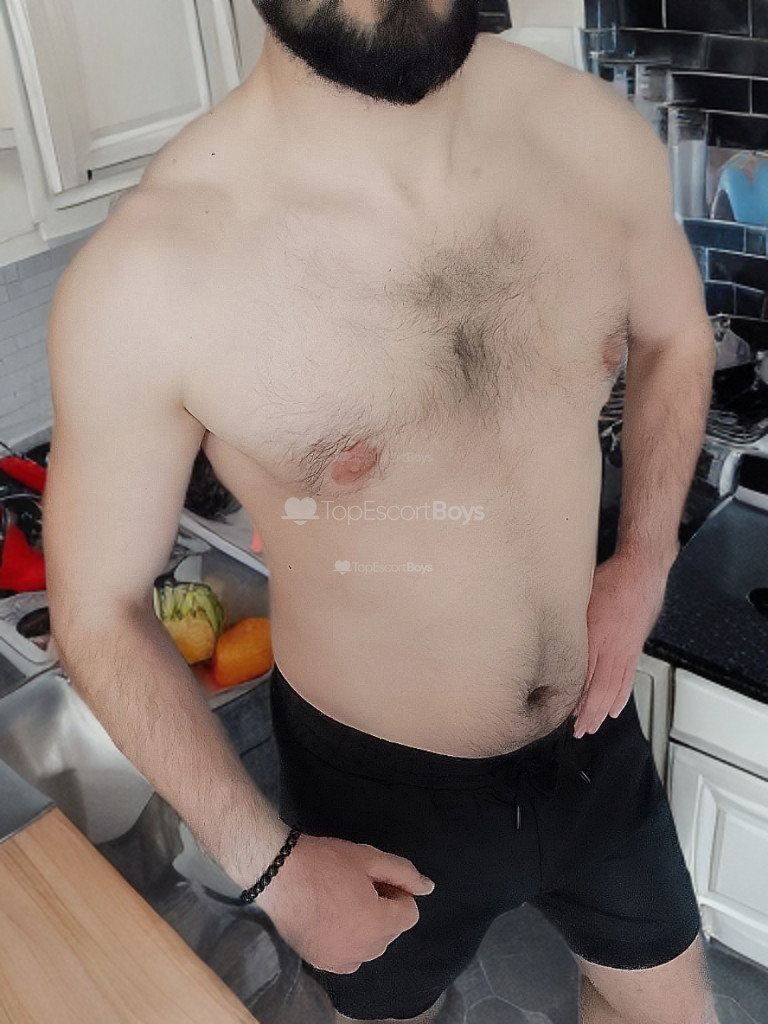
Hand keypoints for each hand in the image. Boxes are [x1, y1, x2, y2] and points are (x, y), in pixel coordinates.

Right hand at [255, 833, 434, 973]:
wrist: (279, 873)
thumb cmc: (325, 862)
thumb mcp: (369, 857)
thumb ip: (404, 873)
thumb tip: (429, 888)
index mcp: (378, 924)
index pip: (410, 914)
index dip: (397, 892)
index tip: (377, 878)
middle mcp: (363, 950)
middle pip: (391, 931)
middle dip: (384, 908)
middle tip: (358, 884)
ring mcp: (341, 960)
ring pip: (371, 945)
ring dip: (367, 926)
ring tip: (343, 899)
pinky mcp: (321, 963)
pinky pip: (349, 957)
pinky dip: (348, 941)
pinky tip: (331, 918)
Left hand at [573, 551, 669, 738]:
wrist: (642, 573)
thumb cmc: (611, 580)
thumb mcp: (580, 598)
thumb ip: (566, 622)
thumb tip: (547, 633)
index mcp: (594, 636)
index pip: (582, 677)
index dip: (574, 699)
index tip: (563, 714)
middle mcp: (611, 648)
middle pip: (598, 690)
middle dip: (587, 714)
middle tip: (577, 731)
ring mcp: (625, 651)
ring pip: (613, 689)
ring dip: (602, 711)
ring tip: (592, 726)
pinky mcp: (634, 650)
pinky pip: (627, 679)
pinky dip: (620, 697)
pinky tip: (615, 708)